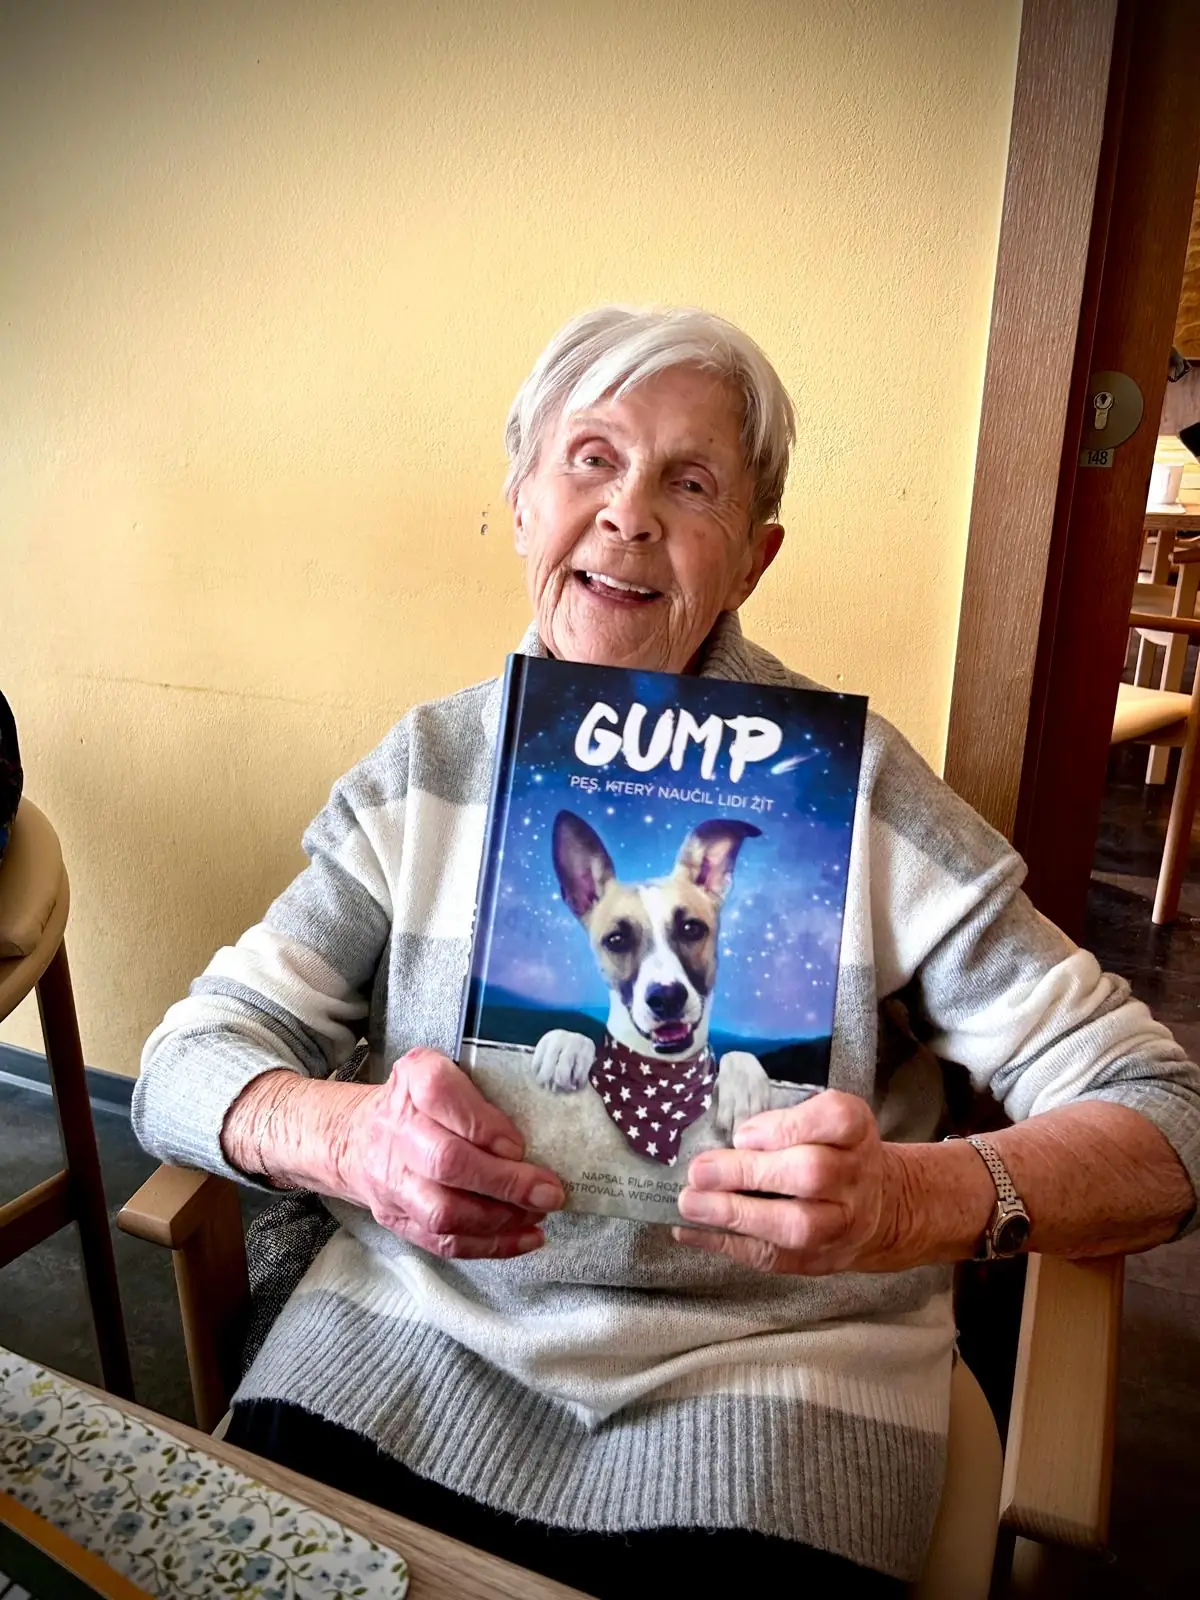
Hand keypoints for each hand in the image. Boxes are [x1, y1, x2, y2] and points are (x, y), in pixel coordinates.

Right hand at [335, 1048, 564, 1259]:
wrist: (356, 1139)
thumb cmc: (417, 1104)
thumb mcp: (442, 1070)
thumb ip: (483, 1086)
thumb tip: (545, 1123)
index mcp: (411, 1082)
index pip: (440, 1094)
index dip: (482, 1123)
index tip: (519, 1145)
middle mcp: (397, 1132)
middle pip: (447, 1162)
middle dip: (505, 1182)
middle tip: (548, 1191)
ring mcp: (394, 1182)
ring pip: (445, 1212)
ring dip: (501, 1219)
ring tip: (539, 1215)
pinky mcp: (398, 1220)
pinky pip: (444, 1243)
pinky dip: (490, 1246)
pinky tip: (525, 1238)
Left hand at [673, 1091, 911, 1273]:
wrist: (880, 1208)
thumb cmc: (833, 1153)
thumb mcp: (822, 1122)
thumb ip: (783, 1122)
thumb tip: (728, 1138)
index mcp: (855, 1132)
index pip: (836, 1119)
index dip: (787, 1127)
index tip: (743, 1134)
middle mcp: (856, 1177)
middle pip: (811, 1173)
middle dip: (750, 1172)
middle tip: (701, 1170)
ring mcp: (842, 1224)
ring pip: (797, 1225)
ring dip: (738, 1215)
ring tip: (692, 1204)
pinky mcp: (820, 1260)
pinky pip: (773, 1257)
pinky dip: (728, 1244)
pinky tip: (692, 1231)